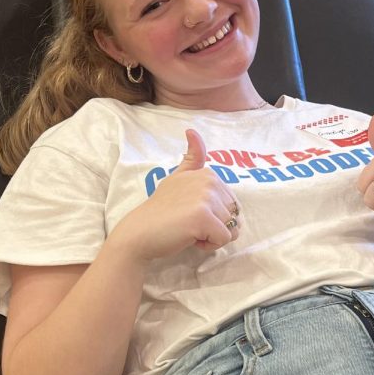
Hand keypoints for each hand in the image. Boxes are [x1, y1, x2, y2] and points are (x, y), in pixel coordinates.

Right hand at [111, 129, 239, 262]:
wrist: (140, 232)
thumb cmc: (160, 210)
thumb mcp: (177, 177)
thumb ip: (191, 158)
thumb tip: (192, 129)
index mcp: (208, 173)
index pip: (231, 204)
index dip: (214, 215)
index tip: (190, 212)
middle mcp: (209, 181)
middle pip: (234, 215)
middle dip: (216, 226)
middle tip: (190, 223)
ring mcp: (206, 198)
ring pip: (231, 228)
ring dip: (213, 236)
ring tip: (189, 230)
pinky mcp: (203, 217)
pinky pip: (224, 239)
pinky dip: (210, 245)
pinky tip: (191, 238)